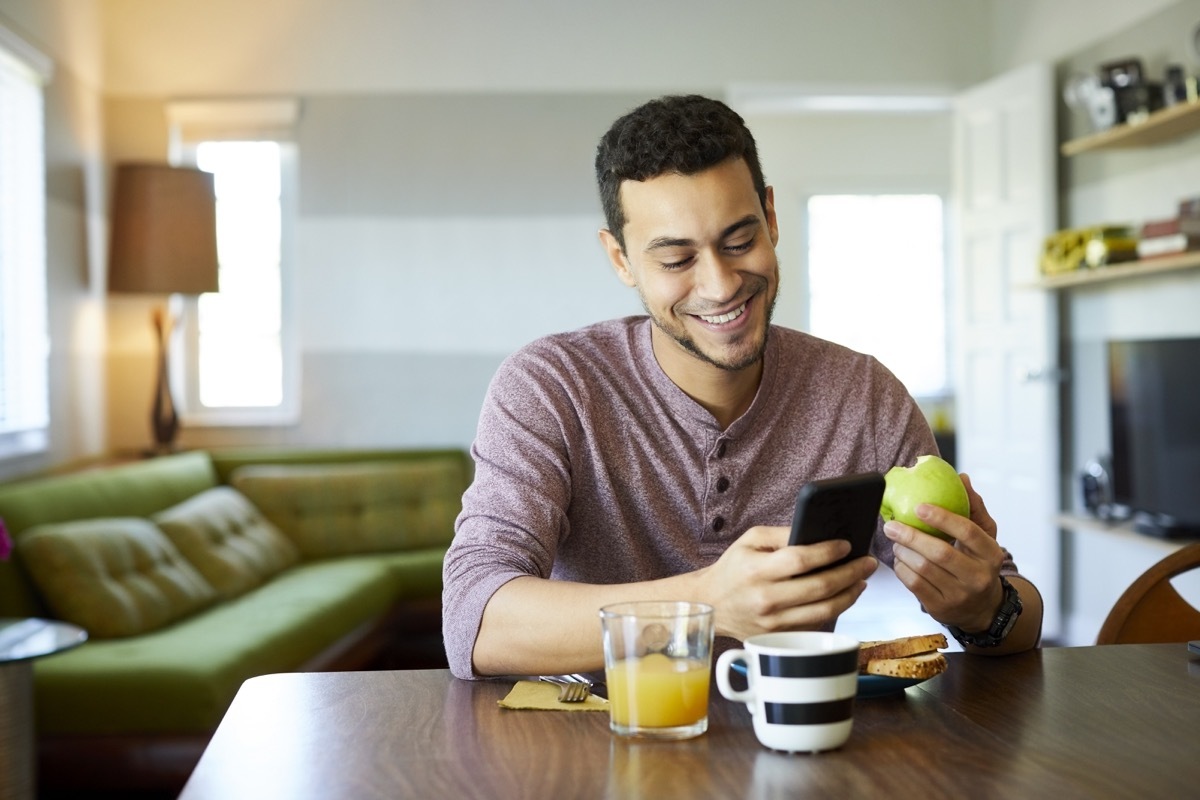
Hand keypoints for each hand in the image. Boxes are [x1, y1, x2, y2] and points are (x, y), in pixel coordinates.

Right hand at [696, 525, 877, 640]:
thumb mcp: (750, 540)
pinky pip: (816, 623)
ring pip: (824, 610)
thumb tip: (818, 534)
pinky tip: (844, 594)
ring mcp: (774, 622)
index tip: (847, 545)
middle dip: (850, 573)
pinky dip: (835, 608)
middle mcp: (765, 598)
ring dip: (850, 594)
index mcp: (756, 570)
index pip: (800, 560)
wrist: (712, 603)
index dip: (828, 552)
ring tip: (862, 579)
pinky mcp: (780, 636)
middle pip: (819, 587)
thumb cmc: (734, 567)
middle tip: (868, 562)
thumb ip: (782, 534)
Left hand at [883, 473, 1005, 632]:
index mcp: (991, 554)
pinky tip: (900, 558)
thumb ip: (974, 507)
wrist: (983, 608)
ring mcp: (960, 596)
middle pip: (940, 553)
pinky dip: (901, 568)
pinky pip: (914, 584)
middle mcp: (978, 577)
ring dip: (903, 551)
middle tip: (891, 524)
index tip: (919, 506)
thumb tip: (962, 478)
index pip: (968, 532)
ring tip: (896, 540)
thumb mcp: (985, 537)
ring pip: (923, 569)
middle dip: (911, 536)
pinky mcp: (941, 608)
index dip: (942, 518)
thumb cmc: (979, 562)